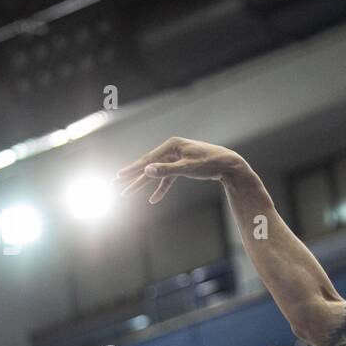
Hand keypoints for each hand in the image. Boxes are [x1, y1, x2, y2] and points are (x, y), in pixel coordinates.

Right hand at [114, 137, 245, 203]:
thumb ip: (166, 170)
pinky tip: (153, 199)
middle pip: (148, 165)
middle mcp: (171, 150)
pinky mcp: (181, 167)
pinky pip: (167, 179)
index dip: (132, 169)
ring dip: (143, 183)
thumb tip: (146, 170)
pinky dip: (161, 188)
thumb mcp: (188, 168)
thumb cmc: (210, 163)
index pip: (147, 159)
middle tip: (116, 184)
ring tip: (127, 192)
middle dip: (132, 176)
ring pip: (156, 173)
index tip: (118, 176)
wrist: (229, 164)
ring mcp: (176, 158)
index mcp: (171, 146)